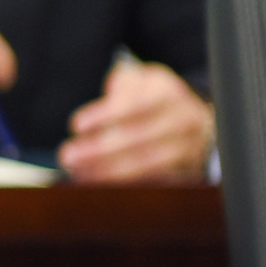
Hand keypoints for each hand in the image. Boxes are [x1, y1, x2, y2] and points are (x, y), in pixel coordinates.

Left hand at [57, 60, 212, 183]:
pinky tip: (101, 184)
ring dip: (108, 171)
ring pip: (146, 163)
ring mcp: (188, 147)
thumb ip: (121, 85)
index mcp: (168, 92)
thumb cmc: (155, 100)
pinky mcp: (187, 171)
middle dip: (99, 149)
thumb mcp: (140, 81)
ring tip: (79, 173)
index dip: (105, 116)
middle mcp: (183, 119)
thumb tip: (107, 102)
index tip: (77, 125)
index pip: (135, 104)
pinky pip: (154, 181)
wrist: (197, 121)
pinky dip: (126, 185)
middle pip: (138, 137)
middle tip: (68, 157)